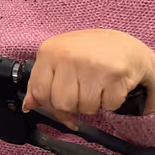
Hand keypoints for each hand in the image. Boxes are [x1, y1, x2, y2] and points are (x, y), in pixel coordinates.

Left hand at [23, 30, 154, 125]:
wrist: (126, 46)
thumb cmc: (89, 53)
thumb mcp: (59, 58)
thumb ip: (41, 80)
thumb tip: (28, 105)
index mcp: (50, 51)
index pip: (40, 91)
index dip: (49, 106)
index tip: (59, 107)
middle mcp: (68, 57)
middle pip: (62, 103)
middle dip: (73, 107)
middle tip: (81, 96)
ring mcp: (91, 66)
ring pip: (85, 108)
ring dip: (93, 105)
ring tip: (96, 89)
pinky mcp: (115, 75)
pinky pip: (108, 106)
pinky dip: (111, 104)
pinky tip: (110, 88)